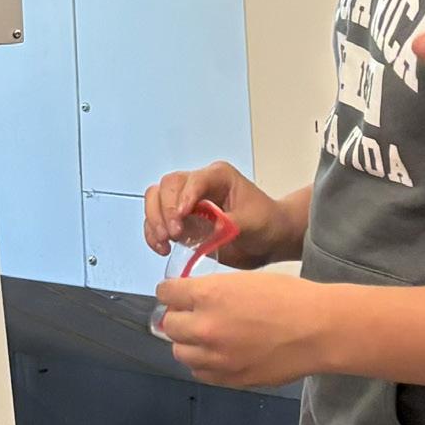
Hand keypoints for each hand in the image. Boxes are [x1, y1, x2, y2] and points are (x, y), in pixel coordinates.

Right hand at [142, 161, 291, 266]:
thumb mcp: (252, 223)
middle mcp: (199, 184)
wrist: (271, 238)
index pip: (192, 181)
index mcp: (218, 176)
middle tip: (172, 234)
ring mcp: (187, 201)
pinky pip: (157, 220)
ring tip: (164, 242)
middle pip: (167, 186)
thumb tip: (206, 232)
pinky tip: (162, 248)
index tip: (180, 220)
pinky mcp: (182, 220)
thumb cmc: (267, 223)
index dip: (182, 199)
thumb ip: (228, 225)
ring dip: (154, 221)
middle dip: (164, 210)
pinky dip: (153, 233)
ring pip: (156, 199)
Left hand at [154, 270, 339, 387]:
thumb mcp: (244, 280)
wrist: (318, 330)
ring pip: (180, 352)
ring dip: (188, 342)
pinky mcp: (229, 379)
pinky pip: (199, 372)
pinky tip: (218, 354)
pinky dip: (203, 362)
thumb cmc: (287, 296)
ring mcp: (216, 358)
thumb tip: (192, 299)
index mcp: (208, 295)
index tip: (177, 293)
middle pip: (169, 325)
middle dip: (178, 317)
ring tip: (205, 336)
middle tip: (193, 314)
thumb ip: (212, 291)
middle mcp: (205, 327)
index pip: (166, 293)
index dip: (171, 291)